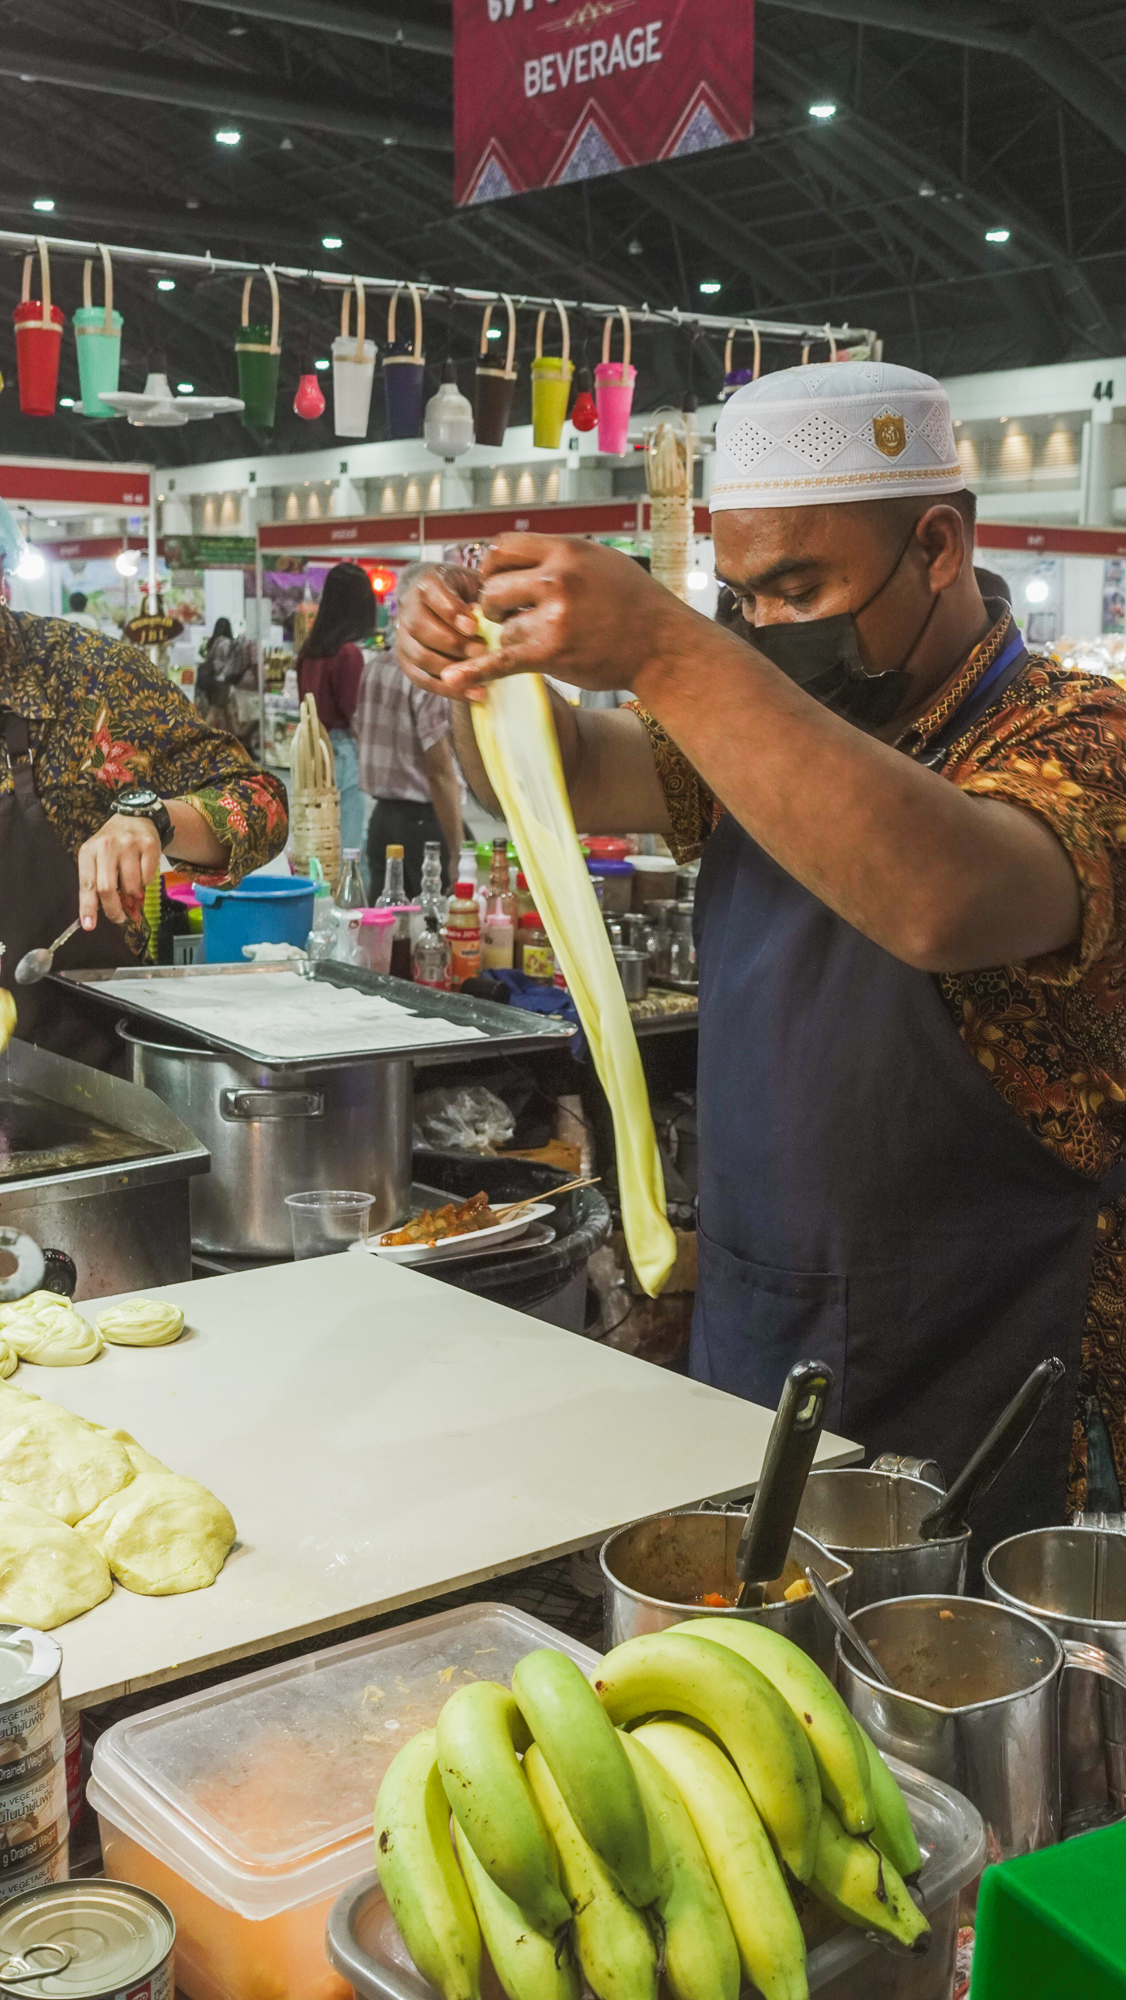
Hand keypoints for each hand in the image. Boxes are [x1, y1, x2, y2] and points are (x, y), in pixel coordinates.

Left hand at [77, 813, 161, 929]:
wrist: (135, 818)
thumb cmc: (112, 846)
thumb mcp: (98, 859)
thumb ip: (100, 884)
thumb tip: (114, 914)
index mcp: (88, 851)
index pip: (87, 884)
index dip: (88, 907)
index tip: (89, 925)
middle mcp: (106, 846)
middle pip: (107, 888)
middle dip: (113, 909)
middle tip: (118, 918)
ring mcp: (129, 845)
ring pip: (131, 886)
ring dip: (132, 892)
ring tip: (130, 882)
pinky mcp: (149, 845)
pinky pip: (147, 878)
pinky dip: (145, 881)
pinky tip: (141, 870)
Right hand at [396, 564, 484, 699]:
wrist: (439, 598)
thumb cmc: (465, 591)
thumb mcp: (476, 583)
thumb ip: (486, 596)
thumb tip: (503, 617)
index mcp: (427, 582)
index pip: (433, 596)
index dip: (452, 613)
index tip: (474, 627)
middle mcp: (408, 607)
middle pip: (421, 628)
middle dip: (452, 644)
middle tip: (481, 652)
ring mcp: (403, 635)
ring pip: (419, 656)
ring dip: (450, 669)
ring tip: (479, 676)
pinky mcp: (405, 659)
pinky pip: (421, 678)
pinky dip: (447, 690)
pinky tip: (473, 694)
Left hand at [437, 535, 694, 698]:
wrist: (661, 644)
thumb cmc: (634, 603)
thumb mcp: (599, 561)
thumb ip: (560, 556)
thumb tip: (522, 553)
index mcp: (565, 551)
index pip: (502, 549)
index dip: (491, 567)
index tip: (497, 582)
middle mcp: (558, 579)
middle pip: (493, 588)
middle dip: (495, 606)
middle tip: (510, 617)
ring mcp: (554, 616)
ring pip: (501, 628)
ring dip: (512, 639)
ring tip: (539, 642)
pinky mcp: (552, 653)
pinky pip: (503, 660)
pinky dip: (476, 671)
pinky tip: (452, 679)